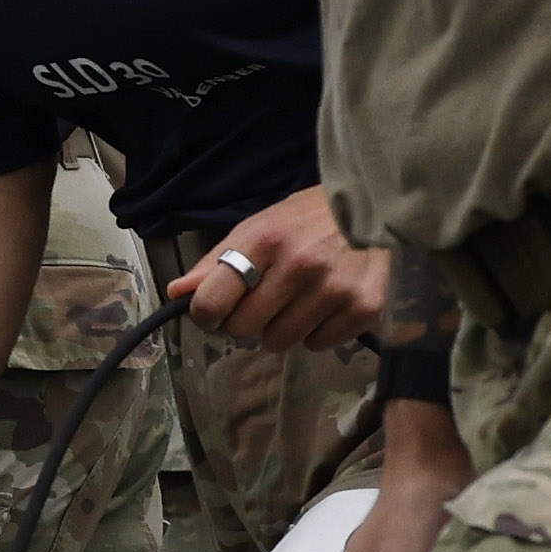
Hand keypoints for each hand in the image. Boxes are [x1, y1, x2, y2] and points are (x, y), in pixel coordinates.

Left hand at [171, 184, 377, 349]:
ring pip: (279, 342)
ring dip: (280, 328)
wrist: (374, 208)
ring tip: (297, 300)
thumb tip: (176, 293)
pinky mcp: (363, 309)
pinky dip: (315, 331)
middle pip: (243, 329)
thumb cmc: (306, 219)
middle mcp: (300, 266)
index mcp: (265, 241)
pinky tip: (325, 303)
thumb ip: (215, 262)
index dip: (205, 314)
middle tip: (262, 301)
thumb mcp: (257, 227)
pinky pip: (316, 344)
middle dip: (245, 321)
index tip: (213, 312)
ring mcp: (334, 290)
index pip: (212, 301)